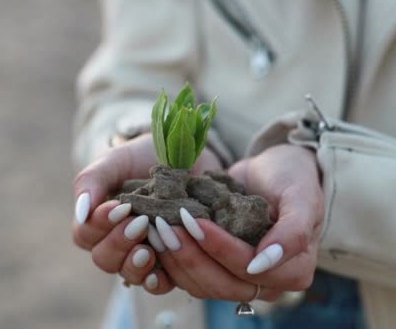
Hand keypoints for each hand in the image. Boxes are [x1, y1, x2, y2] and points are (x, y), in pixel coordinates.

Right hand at [71, 133, 221, 292]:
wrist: (184, 154)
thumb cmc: (141, 157)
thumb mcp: (114, 161)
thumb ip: (91, 182)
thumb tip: (80, 212)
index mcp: (98, 220)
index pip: (85, 234)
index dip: (98, 225)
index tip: (118, 207)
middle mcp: (117, 243)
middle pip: (104, 259)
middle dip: (118, 243)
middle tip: (139, 222)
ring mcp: (143, 255)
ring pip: (128, 274)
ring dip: (135, 264)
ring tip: (148, 250)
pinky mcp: (171, 262)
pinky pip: (158, 284)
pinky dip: (156, 282)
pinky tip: (159, 273)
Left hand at [152, 144, 322, 300]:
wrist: (272, 169)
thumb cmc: (292, 177)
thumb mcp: (301, 194)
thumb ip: (293, 231)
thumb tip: (261, 264)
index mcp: (293, 271)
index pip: (249, 270)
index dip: (221, 249)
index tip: (195, 222)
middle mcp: (264, 282)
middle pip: (222, 285)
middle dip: (190, 257)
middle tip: (165, 227)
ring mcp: (236, 277)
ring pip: (200, 285)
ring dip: (175, 259)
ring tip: (157, 228)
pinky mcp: (213, 267)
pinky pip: (188, 275)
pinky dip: (169, 259)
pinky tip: (154, 234)